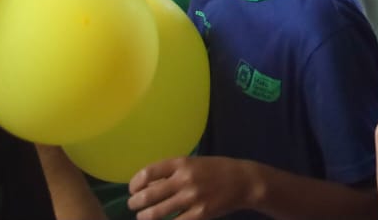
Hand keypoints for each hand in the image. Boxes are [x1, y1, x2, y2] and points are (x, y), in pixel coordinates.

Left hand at [128, 156, 254, 219]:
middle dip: (135, 203)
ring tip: (144, 217)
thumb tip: (148, 184)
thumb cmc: (217, 170)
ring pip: (155, 213)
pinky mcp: (200, 214)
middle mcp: (184, 179)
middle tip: (134, 206)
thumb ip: (173, 172)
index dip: (135, 183)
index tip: (133, 190)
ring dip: (144, 217)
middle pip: (147, 195)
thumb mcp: (195, 163)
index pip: (148, 173)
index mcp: (182, 163)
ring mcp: (192, 198)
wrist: (244, 181)